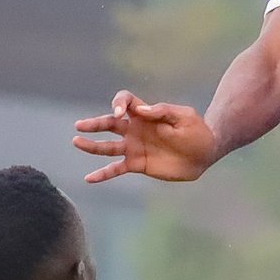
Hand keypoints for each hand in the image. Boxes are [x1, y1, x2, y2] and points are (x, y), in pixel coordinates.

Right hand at [73, 92, 219, 183]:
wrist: (204, 155)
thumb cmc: (196, 132)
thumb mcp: (184, 117)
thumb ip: (163, 111)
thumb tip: (140, 111)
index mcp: (146, 113)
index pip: (125, 101)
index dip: (119, 103)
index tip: (120, 112)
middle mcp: (135, 129)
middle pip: (110, 123)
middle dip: (95, 124)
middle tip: (79, 125)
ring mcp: (134, 147)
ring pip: (108, 146)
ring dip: (92, 146)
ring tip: (76, 143)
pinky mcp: (137, 164)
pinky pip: (116, 169)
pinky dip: (103, 174)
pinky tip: (89, 179)